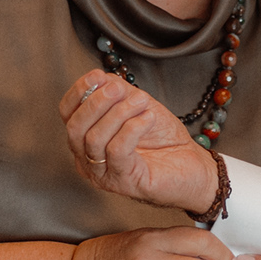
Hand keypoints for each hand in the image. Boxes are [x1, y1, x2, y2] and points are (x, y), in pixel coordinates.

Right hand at [60, 70, 217, 213]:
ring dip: (119, 113)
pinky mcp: (124, 182)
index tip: (96, 77)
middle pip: (75, 128)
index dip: (78, 92)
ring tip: (141, 102)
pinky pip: (117, 151)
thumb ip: (117, 92)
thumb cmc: (163, 139)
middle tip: (118, 89)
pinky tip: (148, 118)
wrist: (193, 165)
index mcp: (86, 139)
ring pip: (95, 139)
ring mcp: (104, 175)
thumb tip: (100, 78)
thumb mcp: (137, 106)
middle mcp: (88, 160)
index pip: (67, 114)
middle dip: (95, 103)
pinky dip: (132, 128)